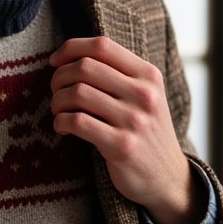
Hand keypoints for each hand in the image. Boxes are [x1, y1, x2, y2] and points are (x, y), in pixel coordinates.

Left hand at [49, 36, 202, 223]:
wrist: (167, 177)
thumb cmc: (145, 131)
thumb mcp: (144, 96)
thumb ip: (118, 74)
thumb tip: (70, 55)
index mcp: (148, 75)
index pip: (102, 45)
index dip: (71, 48)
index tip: (54, 61)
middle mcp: (144, 94)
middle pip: (84, 67)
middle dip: (59, 77)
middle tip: (54, 91)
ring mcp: (134, 120)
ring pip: (77, 93)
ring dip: (57, 101)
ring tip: (58, 111)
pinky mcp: (121, 146)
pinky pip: (77, 122)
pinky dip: (61, 122)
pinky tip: (62, 127)